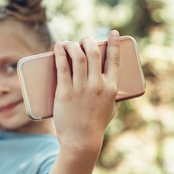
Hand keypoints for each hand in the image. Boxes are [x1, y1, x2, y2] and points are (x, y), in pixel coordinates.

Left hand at [52, 30, 119, 153]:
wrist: (81, 141)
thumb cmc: (95, 125)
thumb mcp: (110, 109)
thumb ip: (111, 96)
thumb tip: (110, 84)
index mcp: (112, 88)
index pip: (115, 60)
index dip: (113, 43)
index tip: (112, 33)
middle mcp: (98, 85)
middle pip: (93, 53)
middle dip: (88, 41)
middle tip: (83, 40)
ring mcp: (81, 88)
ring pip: (78, 57)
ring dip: (72, 45)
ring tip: (68, 43)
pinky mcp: (65, 92)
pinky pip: (62, 67)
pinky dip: (60, 54)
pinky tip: (58, 47)